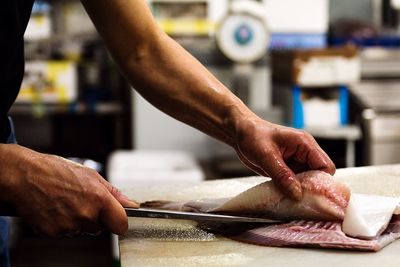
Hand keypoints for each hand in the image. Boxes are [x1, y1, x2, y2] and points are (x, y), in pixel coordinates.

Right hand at [0, 144, 137, 236]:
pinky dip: (61, 224)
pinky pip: (64, 233)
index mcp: (99, 198)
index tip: (116, 219)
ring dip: (77, 221)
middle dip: (94, 218)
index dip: (119, 222)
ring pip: (82, 230)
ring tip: (65, 202)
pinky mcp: (52, 232)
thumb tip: (132, 204)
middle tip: (80, 201)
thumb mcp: (91, 175)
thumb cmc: (57, 171)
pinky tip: (55, 209)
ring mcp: (68, 225)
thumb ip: (114, 193)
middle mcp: (85, 213)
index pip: (121, 223)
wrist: (25, 175)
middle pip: (100, 228)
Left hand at [233, 117, 335, 199]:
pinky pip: (295, 183)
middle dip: (311, 188)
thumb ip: (282, 175)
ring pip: (307, 181)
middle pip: (318, 176)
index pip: (325, 166)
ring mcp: (296, 162)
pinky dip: (291, 190)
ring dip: (300, 191)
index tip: (310, 193)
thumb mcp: (266, 156)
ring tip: (290, 199)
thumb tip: (297, 194)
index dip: (321, 181)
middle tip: (299, 199)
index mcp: (304, 144)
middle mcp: (303, 153)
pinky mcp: (287, 169)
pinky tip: (283, 196)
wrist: (240, 133)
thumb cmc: (253, 135)